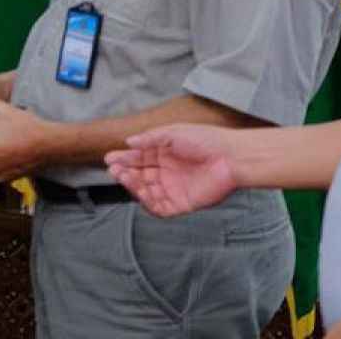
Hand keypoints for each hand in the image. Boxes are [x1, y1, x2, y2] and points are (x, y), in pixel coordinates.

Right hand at [104, 124, 240, 217]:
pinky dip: (148, 203)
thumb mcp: (172, 133)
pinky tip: (141, 193)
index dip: (123, 159)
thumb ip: (149, 139)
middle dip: (125, 173)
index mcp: (164, 155)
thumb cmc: (205, 140)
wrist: (231, 157)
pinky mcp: (182, 204)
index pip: (139, 159)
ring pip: (146, 192)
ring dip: (133, 186)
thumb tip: (129, 142)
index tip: (110, 158)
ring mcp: (174, 189)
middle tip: (115, 169)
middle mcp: (167, 172)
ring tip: (124, 177)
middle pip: (140, 176)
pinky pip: (160, 208)